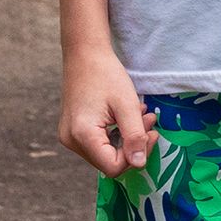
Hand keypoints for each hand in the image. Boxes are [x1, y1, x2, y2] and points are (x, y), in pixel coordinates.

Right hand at [61, 50, 155, 176]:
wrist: (84, 53)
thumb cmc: (105, 74)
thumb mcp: (127, 105)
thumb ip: (135, 136)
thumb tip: (140, 164)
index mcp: (82, 135)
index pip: (113, 167)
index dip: (136, 155)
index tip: (151, 132)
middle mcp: (71, 140)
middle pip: (109, 162)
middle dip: (133, 145)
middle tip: (148, 120)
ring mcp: (69, 137)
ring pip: (105, 154)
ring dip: (126, 139)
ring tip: (139, 115)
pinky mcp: (72, 131)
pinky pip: (98, 144)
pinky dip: (115, 134)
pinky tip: (124, 117)